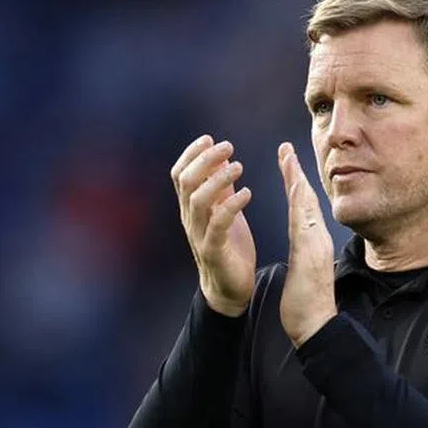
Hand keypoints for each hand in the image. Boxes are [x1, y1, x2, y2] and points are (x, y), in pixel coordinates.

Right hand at [171, 135, 255, 316]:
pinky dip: (232, 205)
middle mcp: (190, 219)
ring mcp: (199, 235)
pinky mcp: (213, 251)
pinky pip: (218, 224)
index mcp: (190, 208)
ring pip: (198, 200)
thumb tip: (223, 158)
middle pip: (187, 182)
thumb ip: (221, 188)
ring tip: (239, 167)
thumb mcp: (224, 211)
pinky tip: (247, 194)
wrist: (229, 288)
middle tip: (228, 147)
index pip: (180, 174)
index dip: (191, 154)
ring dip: (218, 179)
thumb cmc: (228, 247)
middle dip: (206, 160)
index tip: (209, 138)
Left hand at [278, 142, 336, 346]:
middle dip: (296, 173)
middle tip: (286, 148)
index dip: (295, 184)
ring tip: (288, 157)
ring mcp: (316, 246)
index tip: (287, 164)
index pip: (302, 208)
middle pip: (306, 200)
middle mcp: (316, 240)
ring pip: (307, 207)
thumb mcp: (303, 271)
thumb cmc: (307, 304)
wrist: (316, 326)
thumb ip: (303, 255)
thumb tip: (301, 244)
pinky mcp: (312, 255)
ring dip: (298, 180)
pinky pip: (306, 224)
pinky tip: (296, 187)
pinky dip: (302, 204)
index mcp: (311, 243)